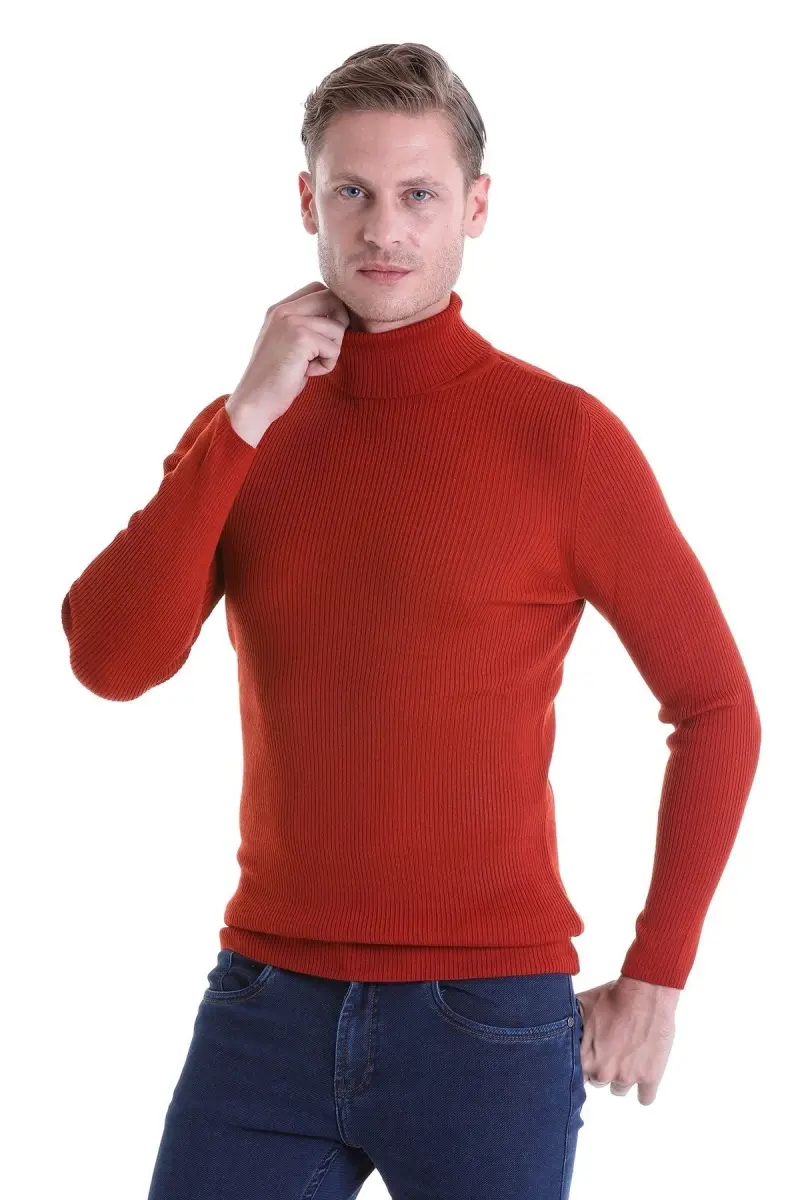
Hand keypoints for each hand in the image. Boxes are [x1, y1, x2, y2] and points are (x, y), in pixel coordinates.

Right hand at [225, 281, 349, 445]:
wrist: (254, 402)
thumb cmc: (275, 379)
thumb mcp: (288, 344)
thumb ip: (306, 325)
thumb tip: (341, 317)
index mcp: (279, 308)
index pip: (318, 289)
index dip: (331, 309)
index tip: (324, 336)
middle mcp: (283, 309)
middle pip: (332, 298)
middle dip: (339, 324)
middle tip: (324, 349)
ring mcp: (291, 321)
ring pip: (338, 327)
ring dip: (331, 351)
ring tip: (309, 365)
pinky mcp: (300, 337)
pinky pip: (334, 348)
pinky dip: (326, 366)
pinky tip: (306, 373)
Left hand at [576, 975, 679, 1105]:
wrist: (645, 993)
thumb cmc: (612, 996)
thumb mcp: (581, 1006)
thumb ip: (569, 1025)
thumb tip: (554, 1027)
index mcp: (584, 1059)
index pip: (575, 1077)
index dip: (581, 1067)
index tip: (587, 1059)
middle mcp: (603, 1073)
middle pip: (597, 1082)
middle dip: (602, 1068)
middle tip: (609, 1049)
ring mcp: (628, 1077)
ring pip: (619, 1089)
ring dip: (621, 1077)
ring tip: (626, 1055)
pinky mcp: (650, 1077)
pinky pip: (646, 1099)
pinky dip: (644, 1090)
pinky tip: (641, 1075)